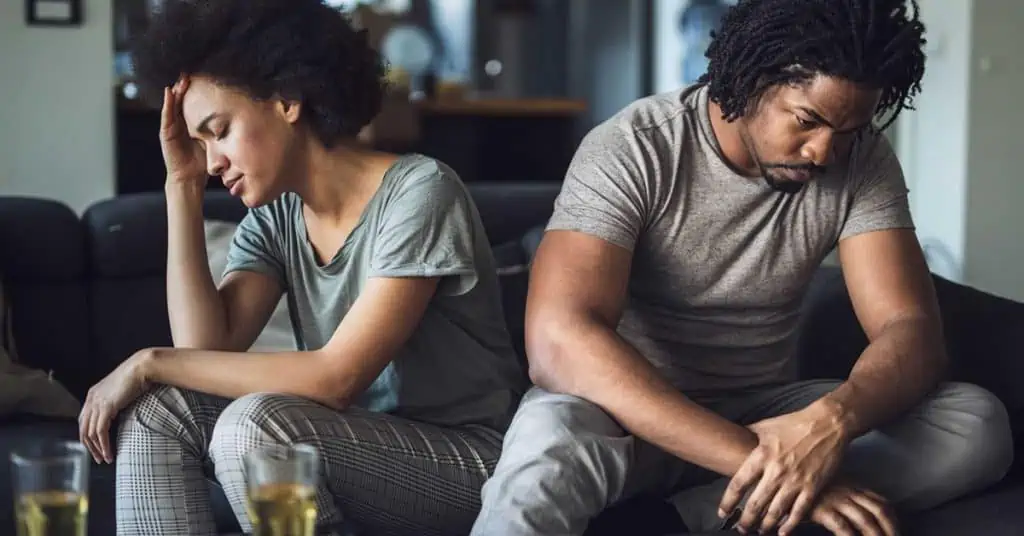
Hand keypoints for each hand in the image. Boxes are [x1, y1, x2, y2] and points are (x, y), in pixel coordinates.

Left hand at [78, 350, 151, 463]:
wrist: (142, 367)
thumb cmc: (137, 376)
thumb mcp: (121, 391)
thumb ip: (115, 402)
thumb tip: (118, 415)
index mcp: (93, 395)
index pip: (84, 421)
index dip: (88, 436)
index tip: (96, 447)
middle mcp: (91, 399)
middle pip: (83, 429)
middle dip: (90, 447)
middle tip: (99, 458)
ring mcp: (97, 403)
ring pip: (90, 433)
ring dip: (97, 449)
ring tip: (105, 458)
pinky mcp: (105, 407)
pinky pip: (100, 432)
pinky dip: (104, 444)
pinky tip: (109, 452)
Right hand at [160, 76, 206, 185]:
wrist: (190, 177)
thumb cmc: (201, 160)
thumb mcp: (212, 140)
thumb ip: (217, 129)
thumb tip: (235, 118)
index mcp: (189, 123)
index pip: (191, 103)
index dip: (195, 90)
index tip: (202, 77)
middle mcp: (179, 123)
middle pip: (181, 100)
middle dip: (184, 87)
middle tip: (190, 73)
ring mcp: (171, 127)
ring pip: (172, 105)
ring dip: (175, 91)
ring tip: (180, 79)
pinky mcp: (166, 133)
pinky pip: (166, 116)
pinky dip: (167, 104)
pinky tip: (169, 92)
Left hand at [720, 402, 850, 534]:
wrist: (828, 423)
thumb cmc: (795, 423)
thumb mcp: (766, 426)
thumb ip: (748, 436)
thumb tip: (732, 437)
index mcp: (761, 455)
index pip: (738, 484)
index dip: (728, 501)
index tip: (723, 511)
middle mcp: (776, 471)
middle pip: (755, 503)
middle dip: (746, 520)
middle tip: (741, 529)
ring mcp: (795, 481)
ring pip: (775, 511)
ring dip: (765, 525)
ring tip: (759, 531)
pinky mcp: (813, 487)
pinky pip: (798, 511)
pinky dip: (789, 525)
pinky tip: (782, 532)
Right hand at [806, 483, 897, 535]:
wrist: (781, 476)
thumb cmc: (802, 481)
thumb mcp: (827, 483)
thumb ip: (842, 493)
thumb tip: (859, 509)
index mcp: (851, 485)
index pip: (880, 502)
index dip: (892, 519)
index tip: (895, 531)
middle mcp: (847, 491)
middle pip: (879, 511)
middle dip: (890, 530)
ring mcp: (836, 499)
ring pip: (865, 521)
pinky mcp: (822, 509)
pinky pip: (843, 527)